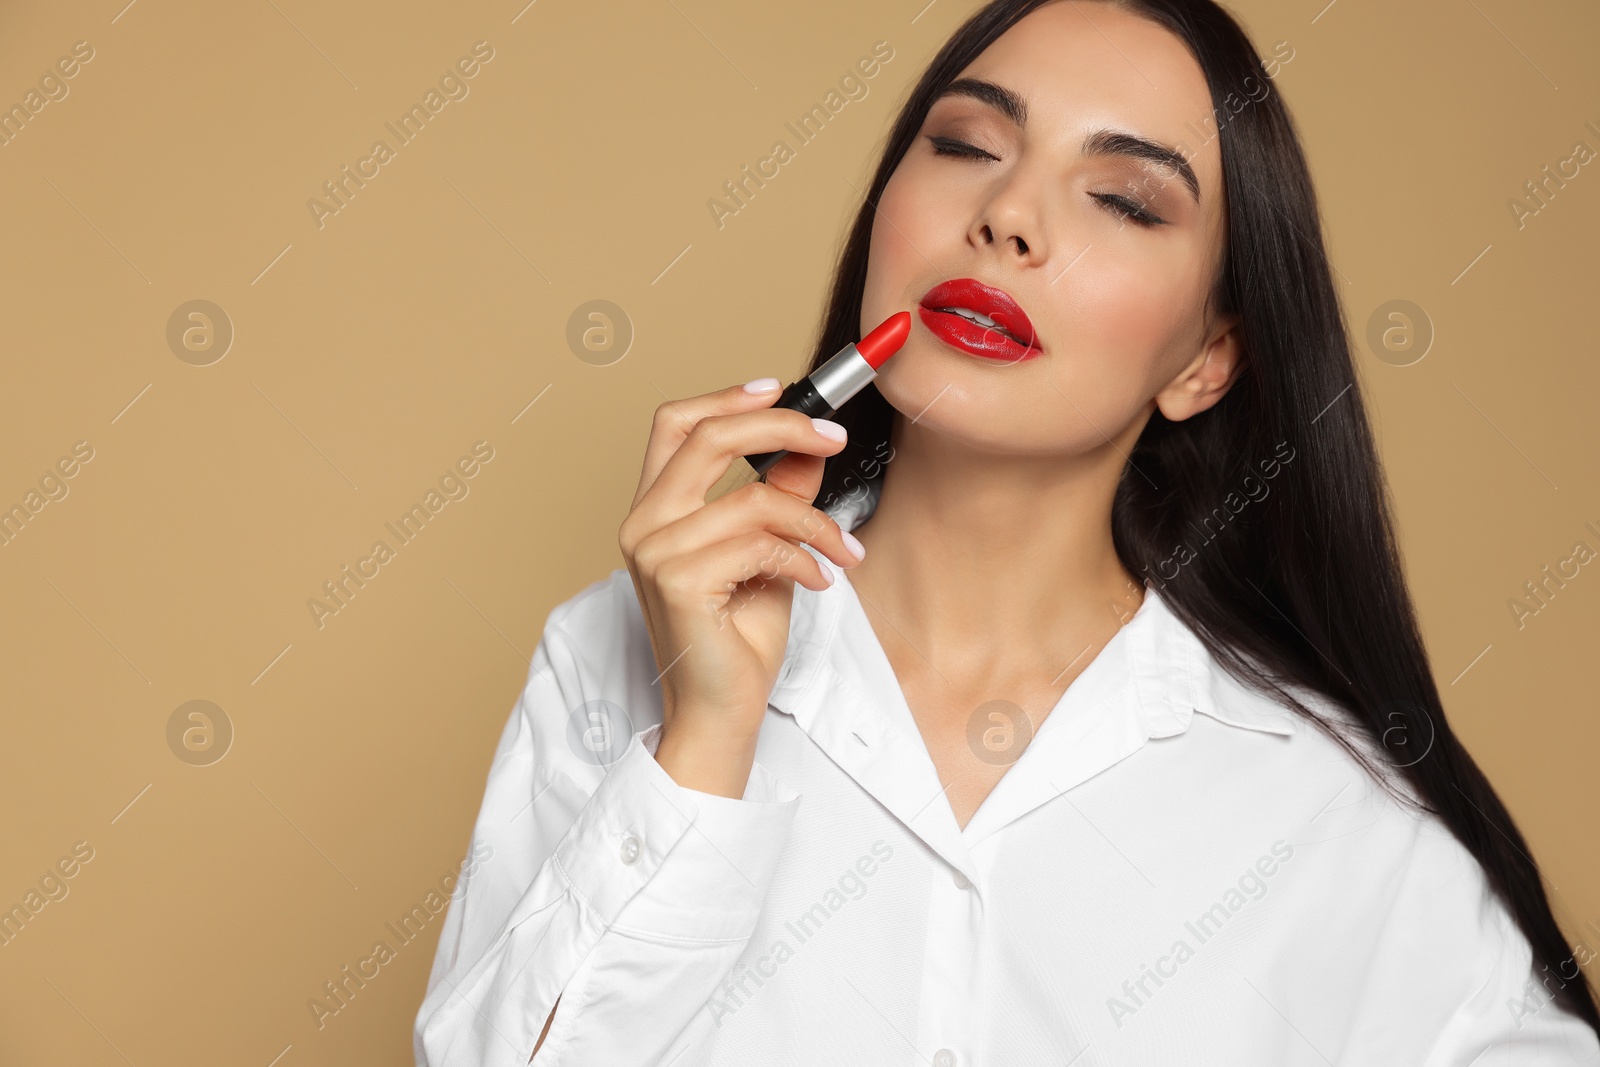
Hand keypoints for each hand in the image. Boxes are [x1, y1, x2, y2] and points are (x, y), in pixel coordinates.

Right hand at [618, 379, 865, 794]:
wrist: (722, 712)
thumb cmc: (738, 639)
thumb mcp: (768, 551)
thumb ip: (780, 495)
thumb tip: (810, 444)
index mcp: (656, 509)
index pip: (675, 425)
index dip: (727, 398)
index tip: (780, 388)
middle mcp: (644, 523)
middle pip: (709, 436)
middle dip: (783, 425)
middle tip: (836, 438)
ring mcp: (655, 552)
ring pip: (754, 498)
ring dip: (816, 522)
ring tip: (843, 552)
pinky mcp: (678, 581)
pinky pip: (760, 543)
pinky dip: (805, 558)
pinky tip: (819, 582)